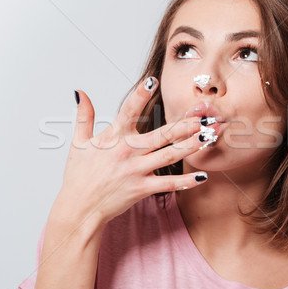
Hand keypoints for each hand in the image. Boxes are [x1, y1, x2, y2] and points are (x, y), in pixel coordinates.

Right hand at [49, 76, 216, 230]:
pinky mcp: (141, 189)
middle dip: (184, 125)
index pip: (127, 110)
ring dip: (191, 146)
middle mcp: (127, 151)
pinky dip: (185, 181)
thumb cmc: (80, 176)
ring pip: (169, 155)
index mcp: (113, 137)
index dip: (139, 95)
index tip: (152, 81)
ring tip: (209, 136)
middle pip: (161, 134)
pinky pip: (168, 184)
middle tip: (204, 116)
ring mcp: (136, 170)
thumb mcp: (79, 143)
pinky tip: (202, 176)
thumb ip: (84, 116)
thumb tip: (81, 93)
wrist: (79, 207)